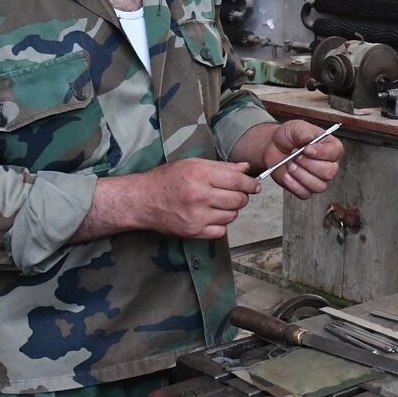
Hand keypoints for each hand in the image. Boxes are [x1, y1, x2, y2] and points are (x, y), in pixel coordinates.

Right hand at [141, 158, 261, 239]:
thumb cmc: (166, 180)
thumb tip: (245, 168)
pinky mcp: (194, 232)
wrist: (142, 200)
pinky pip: (221, 231)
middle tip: (234, 193)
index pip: (238, 181)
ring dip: (230, 210)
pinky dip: (220, 224)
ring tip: (217, 203)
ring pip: (232, 215)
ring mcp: (197, 216)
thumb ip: (221, 167)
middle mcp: (199, 196)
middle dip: (241, 196)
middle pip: (239, 200)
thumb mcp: (192, 164)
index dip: (251, 183)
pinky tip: (210, 216)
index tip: (255, 185)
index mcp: (199, 175)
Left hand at [261, 120, 343, 198]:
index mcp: (331, 147)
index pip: (336, 153)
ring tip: (289, 163)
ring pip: (319, 186)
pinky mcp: (306, 188)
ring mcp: (319, 179)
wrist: (274, 146)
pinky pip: (305, 193)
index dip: (321, 153)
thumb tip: (307, 141)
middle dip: (308, 165)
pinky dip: (294, 185)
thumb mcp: (296, 128)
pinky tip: (286, 175)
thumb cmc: (289, 136)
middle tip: (294, 155)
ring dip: (300, 175)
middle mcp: (329, 165)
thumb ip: (303, 133)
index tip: (306, 149)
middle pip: (329, 172)